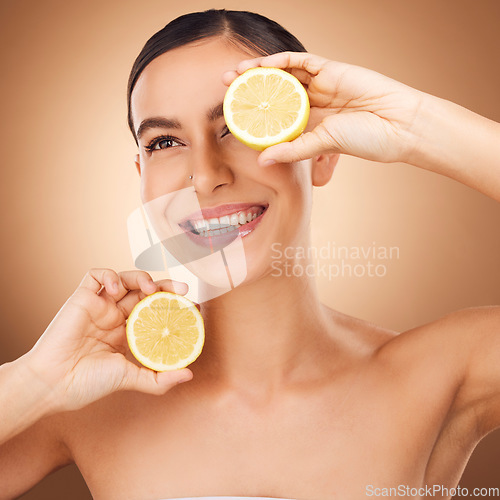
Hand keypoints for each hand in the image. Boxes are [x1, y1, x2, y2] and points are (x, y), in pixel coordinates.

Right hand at [23, 269, 192, 412]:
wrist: (53, 383)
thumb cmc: (88, 383)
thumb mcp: (131, 379)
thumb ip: (160, 378)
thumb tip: (189, 373)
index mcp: (128, 333)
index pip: (156, 311)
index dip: (174, 306)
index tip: (193, 307)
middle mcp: (115, 317)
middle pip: (146, 292)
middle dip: (166, 287)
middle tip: (183, 290)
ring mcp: (99, 306)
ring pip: (126, 279)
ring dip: (142, 277)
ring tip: (152, 288)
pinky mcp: (82, 298)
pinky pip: (95, 275)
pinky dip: (110, 275)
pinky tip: (116, 289)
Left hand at [223, 51, 425, 165]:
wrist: (400, 125)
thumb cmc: (367, 139)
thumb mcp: (323, 145)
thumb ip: (294, 150)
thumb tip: (263, 160)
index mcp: (310, 123)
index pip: (275, 115)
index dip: (254, 112)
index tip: (232, 114)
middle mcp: (313, 102)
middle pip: (274, 91)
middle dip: (249, 88)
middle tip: (224, 87)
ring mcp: (322, 84)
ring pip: (284, 73)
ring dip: (259, 70)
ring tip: (234, 73)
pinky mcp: (332, 69)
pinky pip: (302, 61)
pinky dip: (281, 60)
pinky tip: (262, 64)